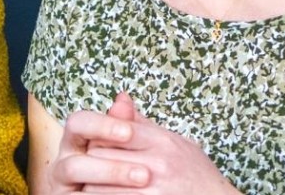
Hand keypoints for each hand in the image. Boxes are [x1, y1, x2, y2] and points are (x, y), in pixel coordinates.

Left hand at [50, 93, 240, 194]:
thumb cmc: (197, 176)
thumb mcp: (177, 143)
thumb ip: (143, 125)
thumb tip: (119, 98)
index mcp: (162, 142)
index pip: (114, 131)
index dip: (98, 138)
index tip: (95, 146)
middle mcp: (157, 163)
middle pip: (100, 155)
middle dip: (90, 161)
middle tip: (88, 167)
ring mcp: (152, 188)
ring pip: (98, 183)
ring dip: (91, 185)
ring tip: (92, 185)